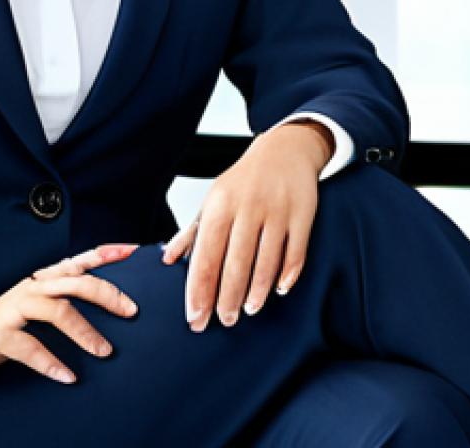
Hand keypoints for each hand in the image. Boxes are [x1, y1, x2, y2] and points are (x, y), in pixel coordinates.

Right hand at [0, 243, 138, 387]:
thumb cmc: (0, 331)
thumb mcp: (33, 310)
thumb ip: (61, 301)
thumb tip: (103, 302)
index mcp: (42, 279)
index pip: (80, 260)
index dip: (107, 253)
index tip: (135, 250)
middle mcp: (32, 287)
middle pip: (77, 282)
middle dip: (108, 294)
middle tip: (133, 312)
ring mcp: (15, 308)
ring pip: (59, 311)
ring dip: (86, 333)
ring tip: (105, 352)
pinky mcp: (1, 333)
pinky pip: (32, 347)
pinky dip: (52, 363)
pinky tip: (68, 376)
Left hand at [162, 121, 332, 331]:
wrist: (285, 149)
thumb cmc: (245, 179)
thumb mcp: (214, 198)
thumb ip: (192, 231)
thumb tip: (168, 258)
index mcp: (221, 204)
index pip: (206, 255)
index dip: (200, 289)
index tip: (196, 315)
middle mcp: (248, 207)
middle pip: (235, 263)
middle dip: (227, 298)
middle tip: (224, 320)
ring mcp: (277, 211)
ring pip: (266, 261)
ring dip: (257, 291)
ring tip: (249, 309)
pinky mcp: (302, 215)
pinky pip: (295, 252)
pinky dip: (287, 274)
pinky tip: (278, 289)